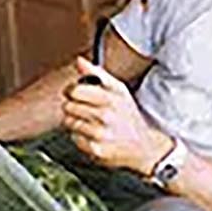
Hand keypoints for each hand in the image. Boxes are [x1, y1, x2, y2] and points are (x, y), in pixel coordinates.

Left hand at [62, 57, 169, 173]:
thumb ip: (97, 73)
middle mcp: (105, 116)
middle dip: (73, 106)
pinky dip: (80, 137)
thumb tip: (79, 60)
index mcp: (110, 98)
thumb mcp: (119, 90)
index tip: (75, 93)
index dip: (71, 90)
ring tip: (90, 123)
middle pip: (68, 106)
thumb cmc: (128, 116)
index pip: (75, 90)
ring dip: (76, 122)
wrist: (143, 146)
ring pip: (69, 122)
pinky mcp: (95, 150)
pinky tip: (92, 135)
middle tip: (85, 110)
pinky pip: (74, 138)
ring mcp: (100, 134)